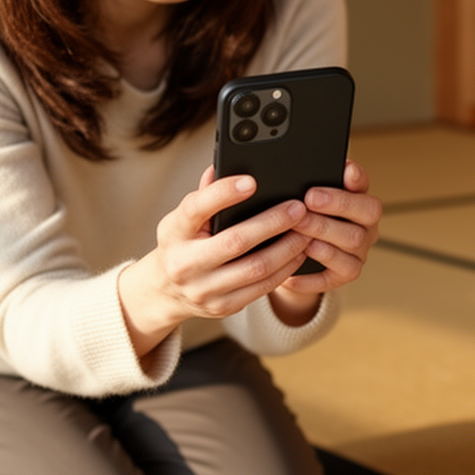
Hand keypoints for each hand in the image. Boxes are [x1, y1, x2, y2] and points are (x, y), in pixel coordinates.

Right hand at [118, 168, 319, 349]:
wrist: (167, 291)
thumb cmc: (182, 243)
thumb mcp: (183, 218)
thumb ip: (205, 195)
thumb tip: (221, 168)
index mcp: (173, 233)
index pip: (196, 209)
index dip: (223, 194)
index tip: (251, 181)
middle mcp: (185, 264)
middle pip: (236, 242)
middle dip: (272, 222)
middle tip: (298, 208)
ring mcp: (204, 289)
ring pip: (256, 268)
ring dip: (287, 248)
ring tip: (307, 230)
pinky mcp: (224, 306)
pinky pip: (262, 287)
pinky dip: (285, 268)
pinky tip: (298, 253)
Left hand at [268, 159, 381, 322]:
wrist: (290, 257)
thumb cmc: (296, 219)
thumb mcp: (299, 197)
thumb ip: (302, 182)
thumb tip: (284, 169)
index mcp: (358, 198)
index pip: (365, 184)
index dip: (356, 179)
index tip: (344, 171)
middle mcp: (365, 225)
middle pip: (366, 213)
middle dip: (337, 204)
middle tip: (308, 200)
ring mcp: (358, 251)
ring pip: (352, 243)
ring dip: (322, 235)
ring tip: (296, 231)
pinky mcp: (344, 275)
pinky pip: (333, 277)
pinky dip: (310, 275)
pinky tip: (289, 270)